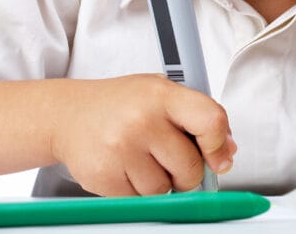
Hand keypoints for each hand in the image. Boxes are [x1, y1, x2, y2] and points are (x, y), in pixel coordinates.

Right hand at [50, 74, 234, 195]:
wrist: (67, 114)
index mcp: (162, 94)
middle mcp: (141, 120)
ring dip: (160, 184)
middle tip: (170, 158)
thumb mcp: (161, 94)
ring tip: (142, 159)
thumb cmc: (120, 104)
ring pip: (164, 190)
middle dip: (187, 171)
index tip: (221, 158)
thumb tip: (227, 151)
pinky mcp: (103, 175)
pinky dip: (137, 193)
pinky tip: (125, 169)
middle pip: (190, 167)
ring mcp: (120, 148)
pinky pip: (138, 201)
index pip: (210, 121)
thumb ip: (198, 116)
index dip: (221, 145)